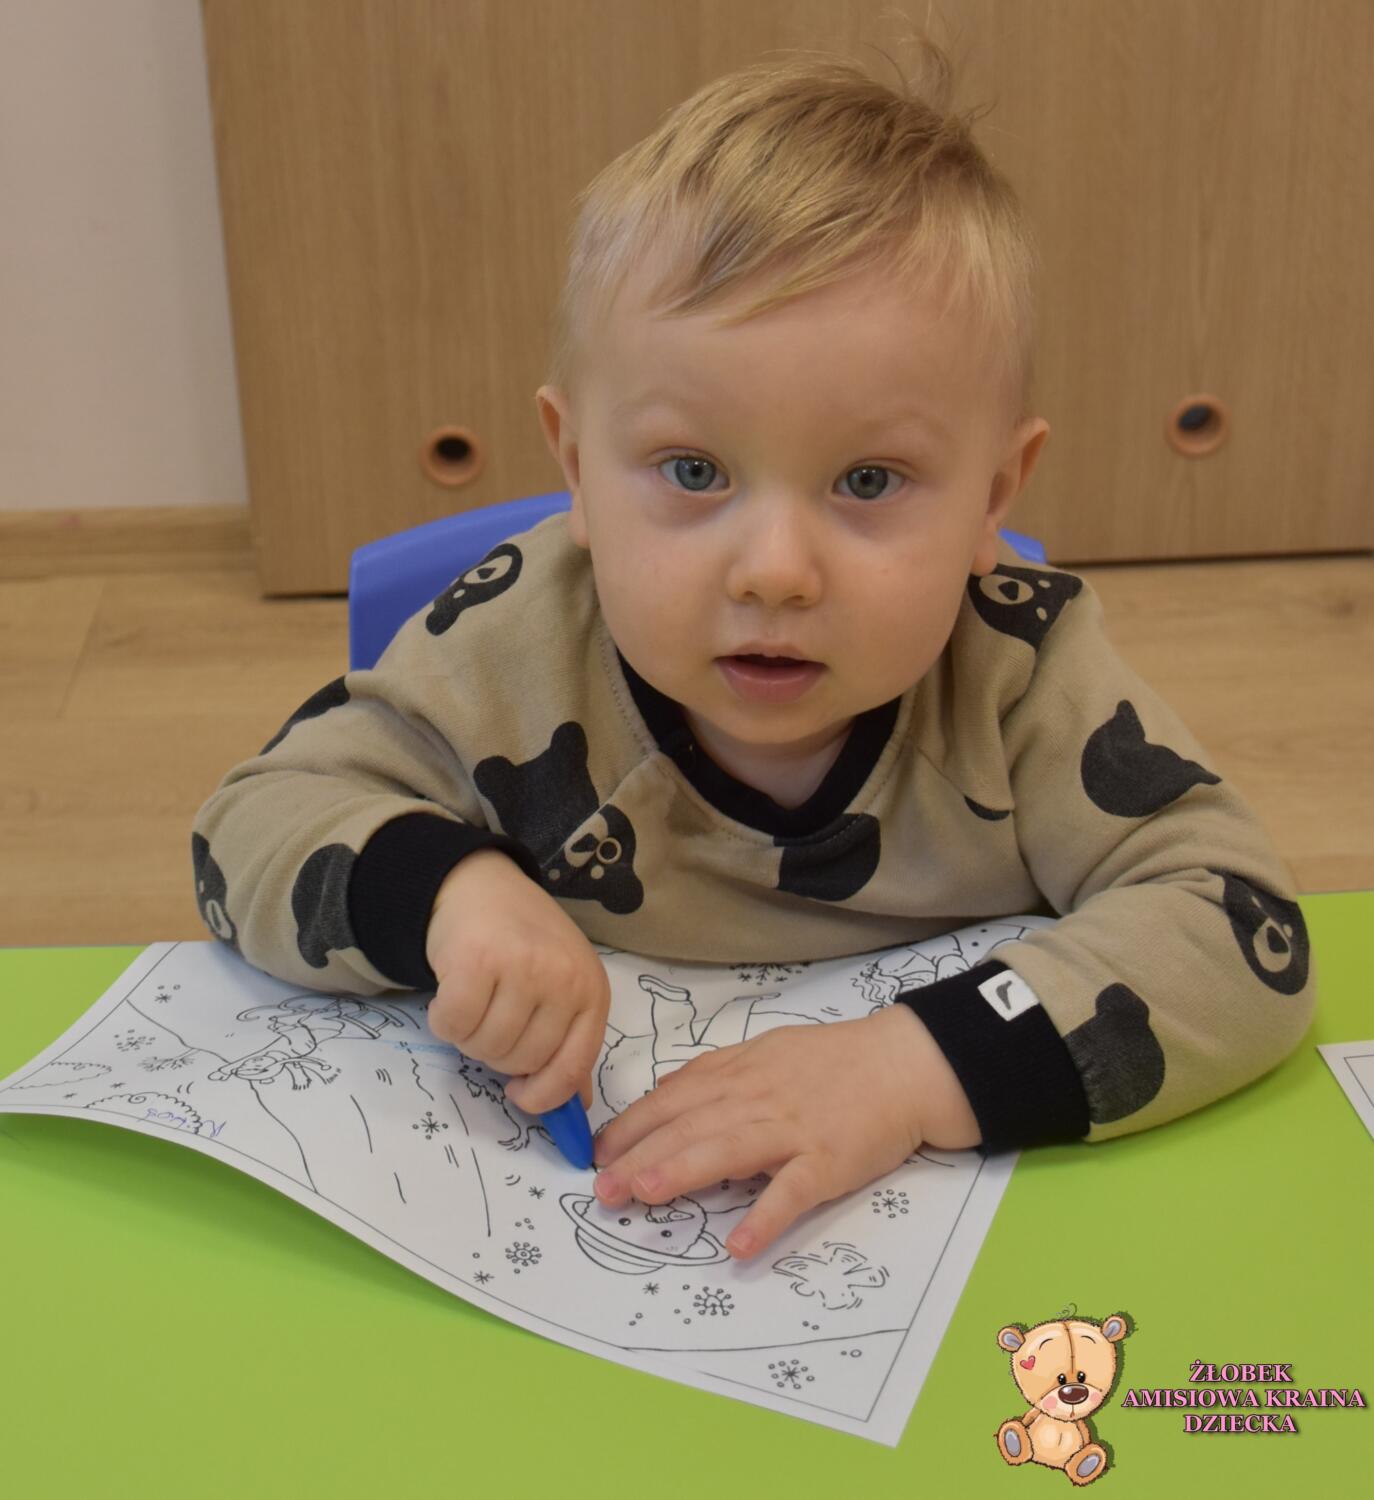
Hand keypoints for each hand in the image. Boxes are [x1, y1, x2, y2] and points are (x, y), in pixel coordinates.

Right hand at [424, 849, 609, 1114]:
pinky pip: (452, 1025)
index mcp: (592, 990)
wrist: (480, 884)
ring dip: (468, 1037)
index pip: (573, 1066)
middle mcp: (564, 978)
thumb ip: (569, 1044)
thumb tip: (576, 1108)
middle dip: (497, 1055)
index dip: (544, 1095)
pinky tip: (451, 994)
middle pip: (522, 1061)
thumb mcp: (562, 986)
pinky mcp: (477, 960)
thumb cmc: (524, 941)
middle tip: (490, 1020)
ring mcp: (522, 967)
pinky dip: (443, 1020)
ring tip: (474, 1002)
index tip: (521, 1096)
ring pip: (485, 1048)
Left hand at [591, 1004, 978, 1259]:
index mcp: (740, 1072)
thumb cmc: (834, 1062)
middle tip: (602, 1188)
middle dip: (639, 1155)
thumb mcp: (768, 1052)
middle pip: (690, 1125)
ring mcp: (793, 1130)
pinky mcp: (828, 1161)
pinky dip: (764, 1218)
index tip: (598, 1152)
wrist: (904, 1064)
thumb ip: (719, 1075)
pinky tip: (737, 1245)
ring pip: (728, 1149)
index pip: (674, 1098)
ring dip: (682, 1171)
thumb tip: (669, 1096)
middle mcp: (758, 1098)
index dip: (633, 1125)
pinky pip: (792, 1192)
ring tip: (643, 1195)